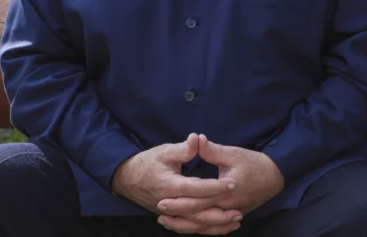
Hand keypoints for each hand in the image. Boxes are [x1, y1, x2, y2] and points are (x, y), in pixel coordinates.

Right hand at [111, 133, 241, 234]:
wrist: (127, 179)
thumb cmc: (147, 163)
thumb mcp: (164, 151)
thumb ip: (183, 149)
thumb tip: (197, 139)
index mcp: (169, 186)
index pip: (196, 189)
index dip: (215, 187)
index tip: (233, 183)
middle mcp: (170, 203)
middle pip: (197, 212)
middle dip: (219, 213)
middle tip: (239, 210)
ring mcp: (170, 213)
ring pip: (194, 224)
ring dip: (215, 224)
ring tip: (235, 221)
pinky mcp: (171, 217)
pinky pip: (190, 227)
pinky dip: (206, 228)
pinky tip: (221, 226)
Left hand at [156, 134, 284, 231]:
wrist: (276, 176)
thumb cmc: (255, 163)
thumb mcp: (234, 153)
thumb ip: (213, 150)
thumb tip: (196, 139)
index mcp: (224, 191)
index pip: (197, 200)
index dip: (178, 202)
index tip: (161, 201)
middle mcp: (226, 207)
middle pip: (197, 216)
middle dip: (177, 216)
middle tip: (160, 213)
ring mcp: (230, 213)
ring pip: (205, 226)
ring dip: (186, 226)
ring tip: (169, 223)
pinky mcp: (234, 215)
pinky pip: (215, 228)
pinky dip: (201, 229)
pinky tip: (190, 227)